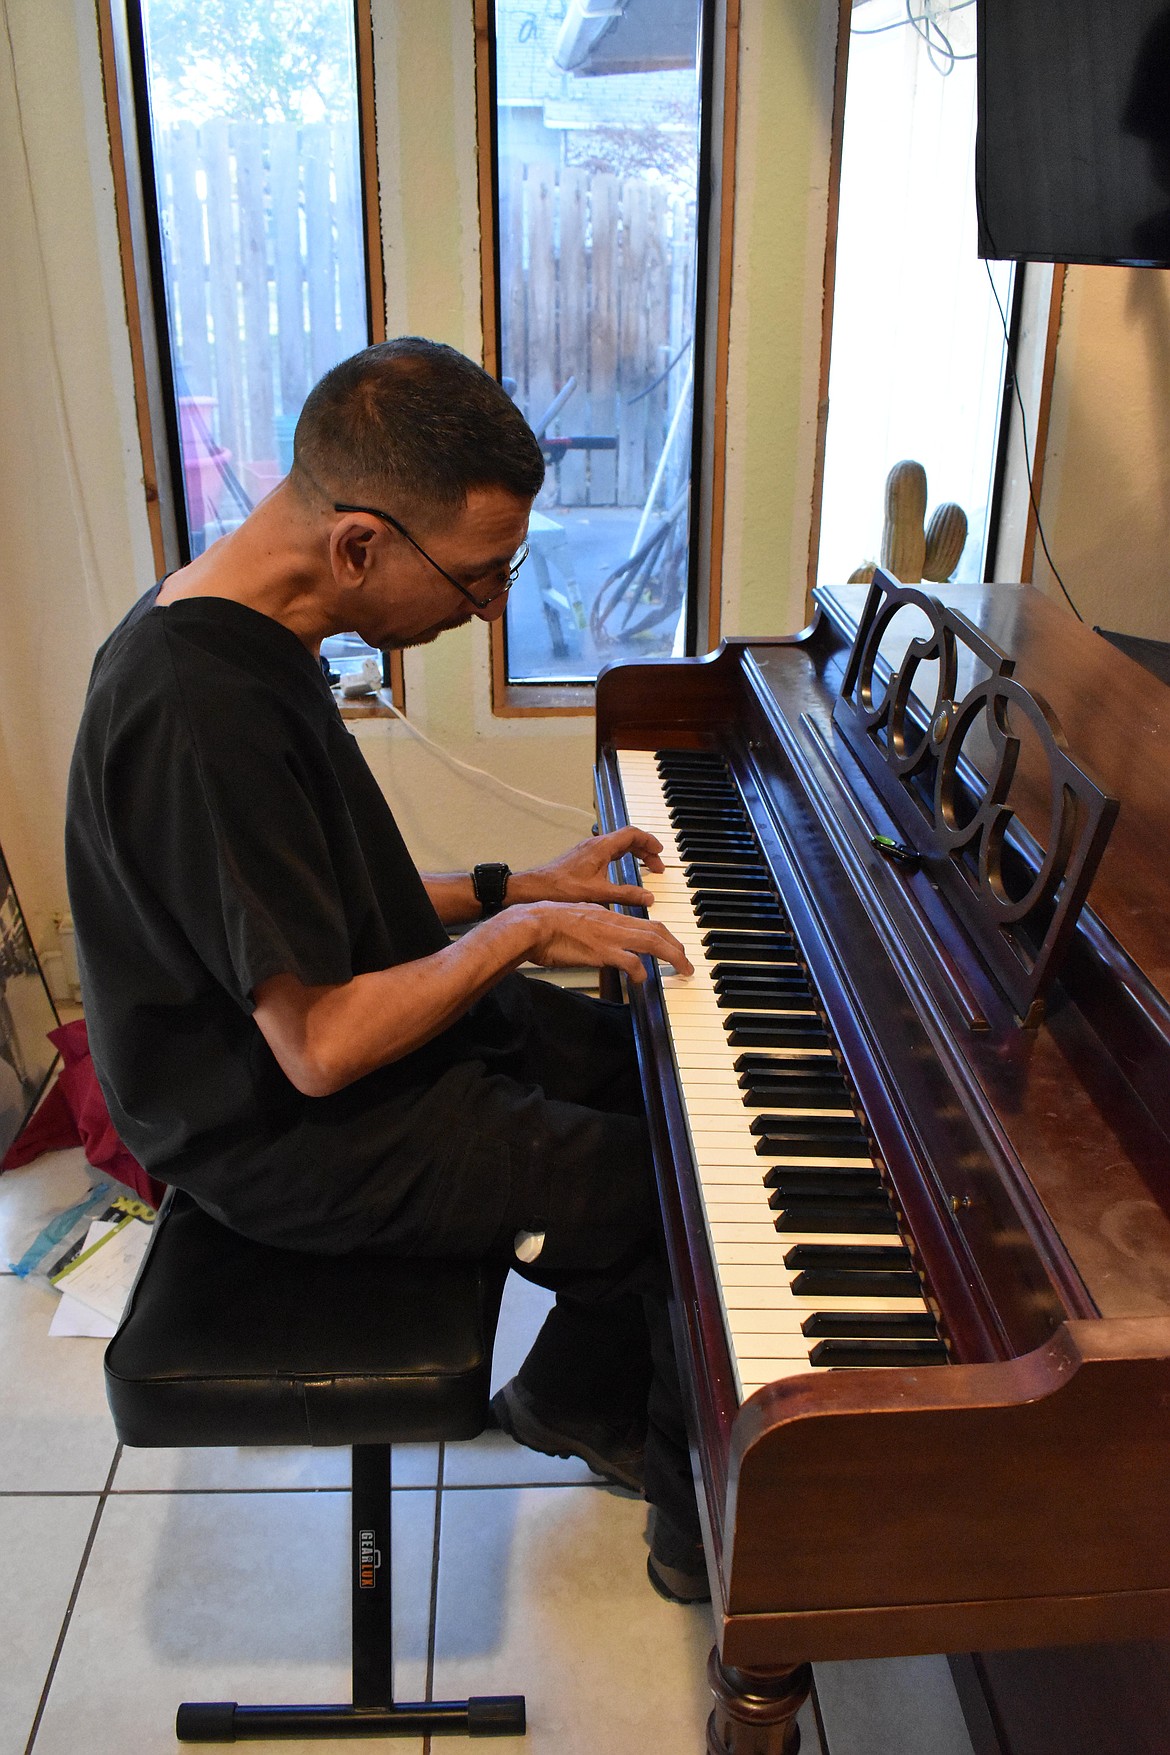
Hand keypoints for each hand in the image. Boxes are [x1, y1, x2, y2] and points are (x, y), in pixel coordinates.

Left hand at [510, 827, 665, 910]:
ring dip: (633, 853)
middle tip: (656, 865)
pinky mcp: (582, 859)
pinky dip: (621, 858)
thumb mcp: (599, 893)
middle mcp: (595, 845)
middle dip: (645, 850)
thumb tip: (648, 897)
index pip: (632, 834)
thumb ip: (626, 894)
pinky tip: (622, 872)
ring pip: (617, 845)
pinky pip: (608, 852)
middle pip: (627, 839)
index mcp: (601, 847)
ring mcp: (588, 851)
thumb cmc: (561, 888)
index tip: (660, 852)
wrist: (535, 888)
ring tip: (645, 867)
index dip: (649, 841)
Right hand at [518, 901, 692, 982]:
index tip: (674, 948)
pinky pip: (629, 960)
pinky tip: (642, 980)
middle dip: (677, 946)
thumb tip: (604, 944)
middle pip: (656, 930)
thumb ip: (595, 930)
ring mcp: (609, 936)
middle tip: (687, 963)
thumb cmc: (547, 925)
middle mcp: (614, 922)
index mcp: (609, 915)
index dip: (665, 935)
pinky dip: (640, 970)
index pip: (647, 923)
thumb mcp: (578, 921)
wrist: (532, 924)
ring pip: (651, 941)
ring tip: (682, 970)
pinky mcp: (600, 951)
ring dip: (672, 956)